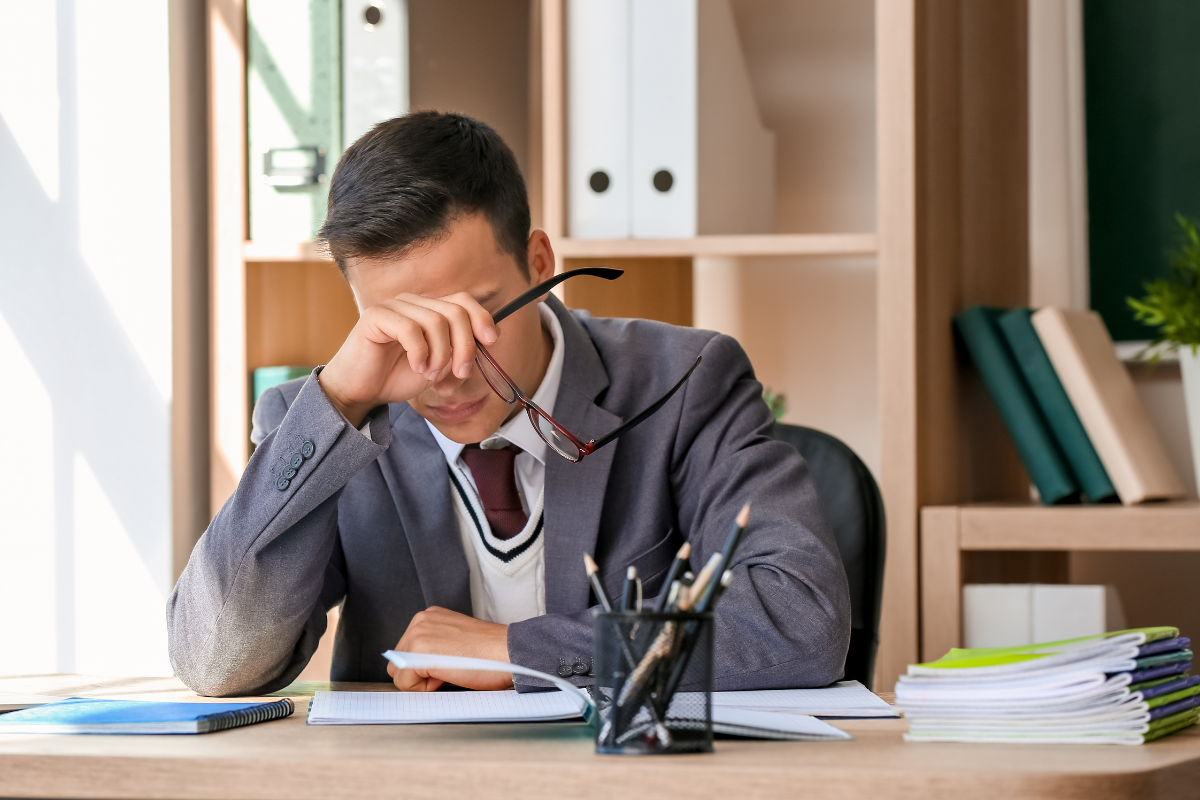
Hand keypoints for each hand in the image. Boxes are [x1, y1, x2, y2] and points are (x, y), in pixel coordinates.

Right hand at [319, 293, 497, 426]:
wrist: (361, 391)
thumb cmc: (397, 377)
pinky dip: (420, 353)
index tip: (491, 341)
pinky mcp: (376, 316)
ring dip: (440, 355)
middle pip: (455, 312)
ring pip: (436, 322)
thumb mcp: (439, 366)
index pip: (463, 301)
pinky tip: (416, 367)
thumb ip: (459, 352)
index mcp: (429, 310)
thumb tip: (486, 341)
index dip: (482, 318)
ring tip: (429, 374)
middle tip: (460, 372)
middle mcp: (413, 303)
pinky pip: (410, 329)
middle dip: (465, 346)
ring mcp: (394, 306)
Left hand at [387, 606, 512, 691]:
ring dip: (420, 681)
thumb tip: (416, 669)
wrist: (508, 652)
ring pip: (398, 673)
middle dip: (419, 674)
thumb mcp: (455, 641)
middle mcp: (420, 621)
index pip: (406, 650)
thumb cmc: (490, 653)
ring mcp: (418, 634)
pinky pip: (403, 681)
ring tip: (447, 673)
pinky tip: (445, 677)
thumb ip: (434, 646)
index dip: (424, 667)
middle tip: (448, 671)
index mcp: (429, 617)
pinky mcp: (419, 650)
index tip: (447, 665)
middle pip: (397, 661)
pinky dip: (421, 688)